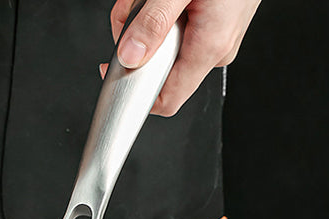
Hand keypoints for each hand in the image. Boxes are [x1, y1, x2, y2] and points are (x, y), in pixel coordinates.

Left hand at [109, 0, 260, 115]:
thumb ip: (154, 22)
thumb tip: (130, 57)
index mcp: (210, 47)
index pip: (166, 100)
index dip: (134, 94)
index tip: (110, 73)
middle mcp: (216, 49)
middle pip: (158, 66)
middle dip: (136, 38)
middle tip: (135, 8)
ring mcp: (218, 38)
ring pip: (165, 45)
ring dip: (147, 19)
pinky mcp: (216, 25)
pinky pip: (179, 29)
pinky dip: (163, 12)